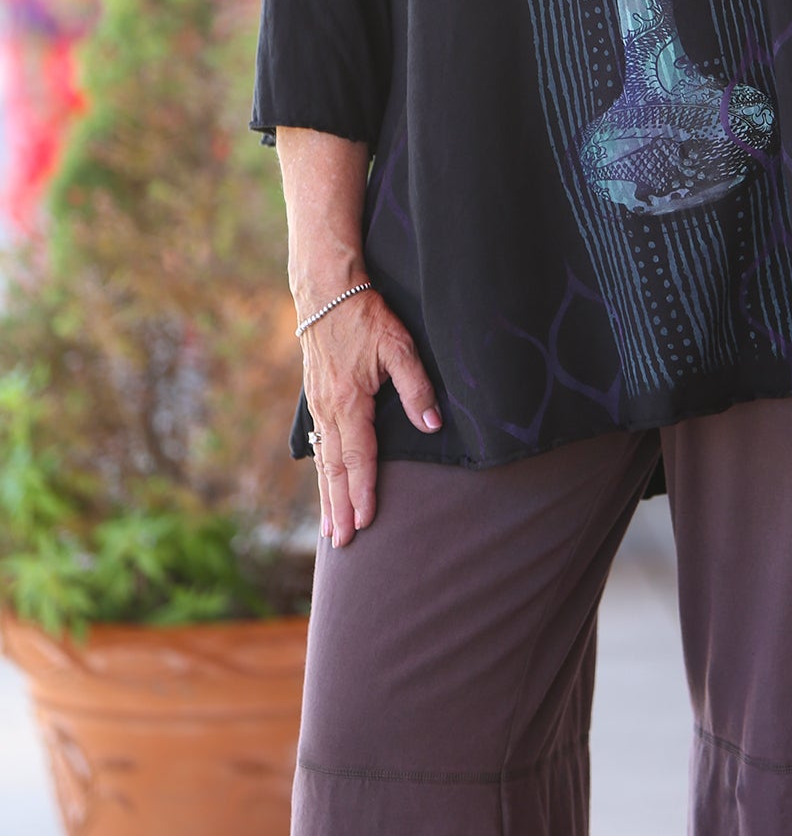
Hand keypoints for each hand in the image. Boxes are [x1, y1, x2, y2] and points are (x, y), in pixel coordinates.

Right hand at [299, 288, 441, 546]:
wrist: (325, 291)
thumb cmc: (366, 317)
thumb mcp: (398, 346)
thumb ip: (416, 387)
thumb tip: (433, 425)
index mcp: (350, 401)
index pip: (360, 457)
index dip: (364, 491)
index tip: (365, 522)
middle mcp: (329, 409)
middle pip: (336, 468)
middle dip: (340, 507)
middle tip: (342, 543)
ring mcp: (318, 405)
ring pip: (323, 460)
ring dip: (327, 496)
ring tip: (329, 528)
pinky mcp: (315, 398)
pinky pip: (318, 443)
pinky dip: (321, 470)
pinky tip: (324, 483)